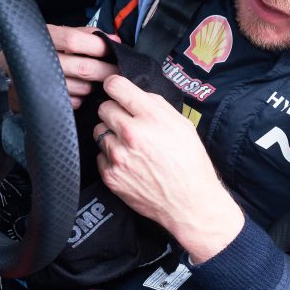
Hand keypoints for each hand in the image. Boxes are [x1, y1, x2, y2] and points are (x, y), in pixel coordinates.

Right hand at [0, 25, 118, 109]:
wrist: (9, 71)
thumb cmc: (43, 50)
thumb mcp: (59, 35)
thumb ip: (87, 35)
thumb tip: (114, 39)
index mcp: (46, 37)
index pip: (74, 40)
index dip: (97, 46)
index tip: (113, 51)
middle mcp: (42, 58)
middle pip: (83, 67)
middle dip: (105, 71)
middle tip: (117, 73)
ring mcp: (41, 80)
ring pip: (81, 87)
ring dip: (92, 86)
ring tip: (95, 83)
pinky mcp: (43, 99)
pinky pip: (72, 101)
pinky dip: (81, 99)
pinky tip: (80, 94)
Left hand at [93, 74, 243, 261]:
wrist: (189, 202)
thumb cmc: (190, 164)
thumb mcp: (184, 126)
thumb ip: (158, 106)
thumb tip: (137, 95)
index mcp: (152, 118)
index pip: (116, 86)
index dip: (115, 86)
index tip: (117, 91)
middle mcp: (132, 134)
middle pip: (103, 108)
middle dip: (115, 112)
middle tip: (129, 123)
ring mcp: (118, 156)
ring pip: (99, 131)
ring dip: (111, 135)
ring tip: (131, 146)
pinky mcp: (110, 175)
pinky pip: (100, 155)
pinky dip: (111, 157)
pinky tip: (130, 163)